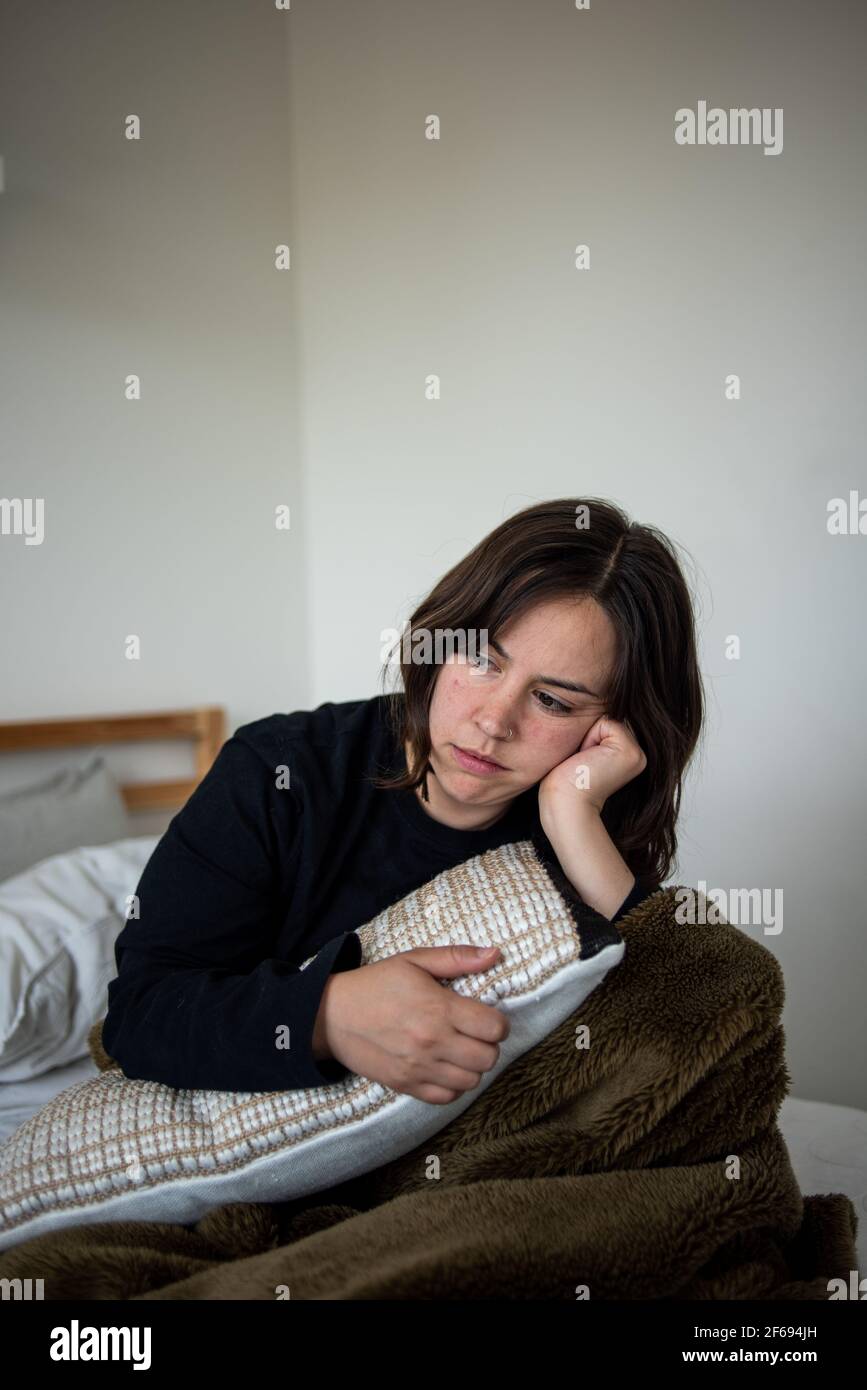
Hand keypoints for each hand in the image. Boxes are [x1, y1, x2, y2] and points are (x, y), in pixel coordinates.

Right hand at [313, 945, 509, 1104]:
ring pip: (472, 1081)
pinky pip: (447, 1097)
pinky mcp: (406, 1085)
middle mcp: (432, 1042)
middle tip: (474, 1033)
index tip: (486, 1016)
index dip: (497, 1022)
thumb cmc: (376, 984)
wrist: (331, 1016)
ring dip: (472, 1066)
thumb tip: (495, 954)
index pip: (493, 1028)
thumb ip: (457, 957)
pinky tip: (445, 1067)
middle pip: (488, 1058)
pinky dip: (454, 1085)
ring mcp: (419, 1068)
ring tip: (460, 1050)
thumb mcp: (414, 960)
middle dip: (488, 1045)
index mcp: (438, 1009)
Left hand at [538, 715, 647, 817]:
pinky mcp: (631, 751)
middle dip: (586, 734)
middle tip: (580, 762)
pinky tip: (587, 760)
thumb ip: (594, 734)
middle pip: (605, 718)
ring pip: (606, 719)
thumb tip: (595, 703)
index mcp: (626, 755)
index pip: (603, 723)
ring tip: (583, 762)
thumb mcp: (581, 752)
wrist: (565, 806)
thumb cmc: (563, 784)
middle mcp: (637, 754)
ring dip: (587, 736)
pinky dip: (590, 738)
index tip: (579, 761)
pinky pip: (606, 722)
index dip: (584, 735)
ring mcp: (637, 753)